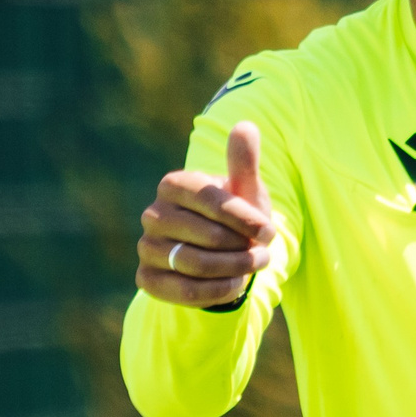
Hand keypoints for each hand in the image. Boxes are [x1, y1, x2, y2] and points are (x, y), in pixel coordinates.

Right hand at [137, 121, 276, 306]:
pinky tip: (235, 284)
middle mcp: (152, 214)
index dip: (244, 218)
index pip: (209, 199)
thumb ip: (244, 162)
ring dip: (235, 269)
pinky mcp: (147, 279)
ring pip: (196, 264)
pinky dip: (217, 290)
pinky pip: (185, 290)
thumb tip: (245, 126)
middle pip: (206, 235)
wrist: (217, 256)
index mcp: (173, 184)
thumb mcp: (243, 191)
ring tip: (254, 266)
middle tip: (264, 253)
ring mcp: (146, 247)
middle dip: (243, 248)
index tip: (269, 232)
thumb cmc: (233, 219)